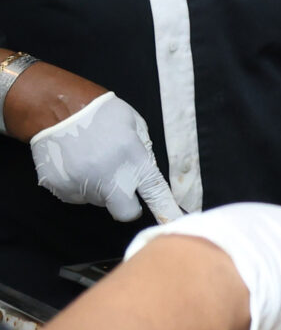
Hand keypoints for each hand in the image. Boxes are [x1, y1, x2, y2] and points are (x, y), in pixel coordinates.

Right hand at [30, 91, 181, 222]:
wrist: (57, 106)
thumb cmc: (102, 113)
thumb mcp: (136, 126)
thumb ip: (144, 153)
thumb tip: (147, 176)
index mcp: (132, 158)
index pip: (155, 192)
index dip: (167, 210)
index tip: (174, 223)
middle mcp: (107, 176)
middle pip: (124, 212)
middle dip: (127, 206)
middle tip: (121, 186)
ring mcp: (80, 184)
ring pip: (98, 201)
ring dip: (99, 188)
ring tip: (91, 160)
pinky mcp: (58, 187)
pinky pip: (75, 195)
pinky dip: (78, 185)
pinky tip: (76, 163)